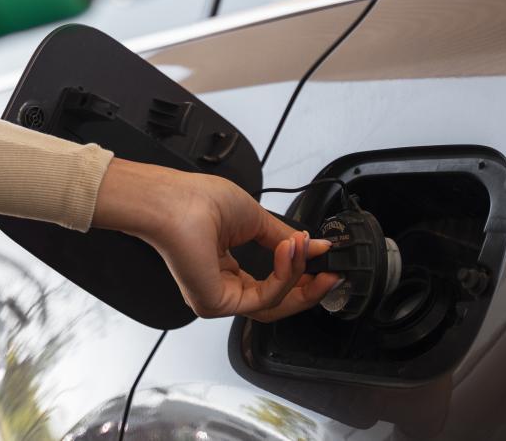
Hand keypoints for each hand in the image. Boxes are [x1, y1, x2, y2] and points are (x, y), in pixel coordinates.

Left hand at [93, 159, 340, 320]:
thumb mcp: (255, 218)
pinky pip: (264, 299)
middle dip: (309, 287)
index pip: (272, 285)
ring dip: (298, 276)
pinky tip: (290, 251)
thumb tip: (316, 246)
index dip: (302, 276)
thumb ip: (286, 238)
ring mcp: (219, 299)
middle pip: (277, 302)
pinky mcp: (217, 303)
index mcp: (227, 269)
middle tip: (332, 272)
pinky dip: (284, 276)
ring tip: (306, 249)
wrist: (173, 201)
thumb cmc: (197, 201)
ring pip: (274, 304)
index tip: (326, 263)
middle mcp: (222, 287)